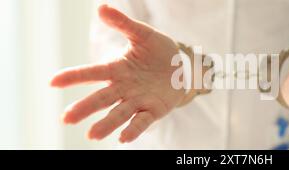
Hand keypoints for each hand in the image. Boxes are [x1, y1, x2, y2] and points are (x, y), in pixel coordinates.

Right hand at [51, 5, 183, 142]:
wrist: (181, 66)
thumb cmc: (157, 50)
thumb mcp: (142, 34)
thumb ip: (123, 24)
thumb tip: (101, 7)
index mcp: (117, 69)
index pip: (92, 73)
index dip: (73, 76)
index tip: (53, 81)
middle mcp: (123, 88)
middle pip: (101, 98)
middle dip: (84, 108)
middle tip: (66, 119)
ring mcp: (138, 101)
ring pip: (119, 113)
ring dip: (106, 124)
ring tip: (91, 135)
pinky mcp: (154, 110)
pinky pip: (142, 121)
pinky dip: (133, 129)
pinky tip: (123, 138)